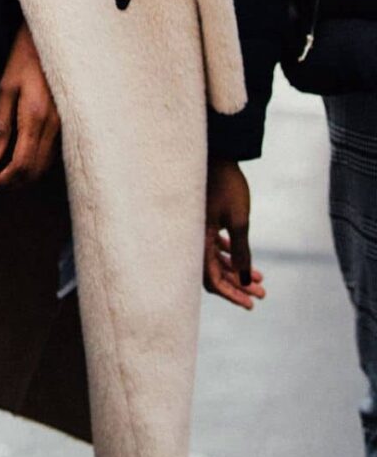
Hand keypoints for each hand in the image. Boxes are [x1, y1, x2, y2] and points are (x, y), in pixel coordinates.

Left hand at [0, 22, 59, 190]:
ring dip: (24, 176)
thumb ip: (0, 124)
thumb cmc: (25, 57)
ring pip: (45, 165)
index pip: (20, 164)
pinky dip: (35, 163)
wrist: (53, 38)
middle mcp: (54, 125)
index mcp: (35, 117)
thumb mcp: (6, 87)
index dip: (2, 181)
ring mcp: (64, 124)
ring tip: (3, 176)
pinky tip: (21, 159)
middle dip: (12, 183)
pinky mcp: (66, 120)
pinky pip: (52, 153)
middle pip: (34, 170)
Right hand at [204, 158, 265, 309]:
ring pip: (216, 259)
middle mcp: (195, 236)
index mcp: (200, 240)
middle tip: (261, 294)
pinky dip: (229, 253)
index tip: (251, 304)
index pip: (212, 279)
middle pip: (214, 272)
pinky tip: (244, 258)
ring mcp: (199, 227)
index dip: (232, 294)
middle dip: (239, 285)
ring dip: (236, 270)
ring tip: (260, 279)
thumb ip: (241, 252)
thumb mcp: (239, 220)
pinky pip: (214, 244)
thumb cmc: (227, 185)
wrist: (217, 152)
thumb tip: (246, 281)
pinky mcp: (204, 217)